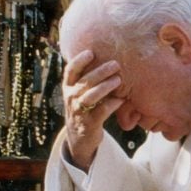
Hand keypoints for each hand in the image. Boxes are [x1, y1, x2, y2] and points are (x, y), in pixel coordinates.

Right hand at [62, 49, 122, 170]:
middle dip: (100, 72)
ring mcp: (79, 111)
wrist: (79, 137)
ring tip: (118, 80)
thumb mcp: (80, 93)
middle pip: (84, 82)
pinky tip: (122, 99)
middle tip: (116, 64)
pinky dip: (112, 104)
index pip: (70, 71)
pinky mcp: (89, 124)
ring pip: (90, 96)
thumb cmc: (85, 108)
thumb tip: (108, 57)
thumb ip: (88, 78)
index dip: (79, 61)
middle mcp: (71, 98)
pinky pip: (101, 112)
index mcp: (68, 88)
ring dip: (105, 87)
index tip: (91, 52)